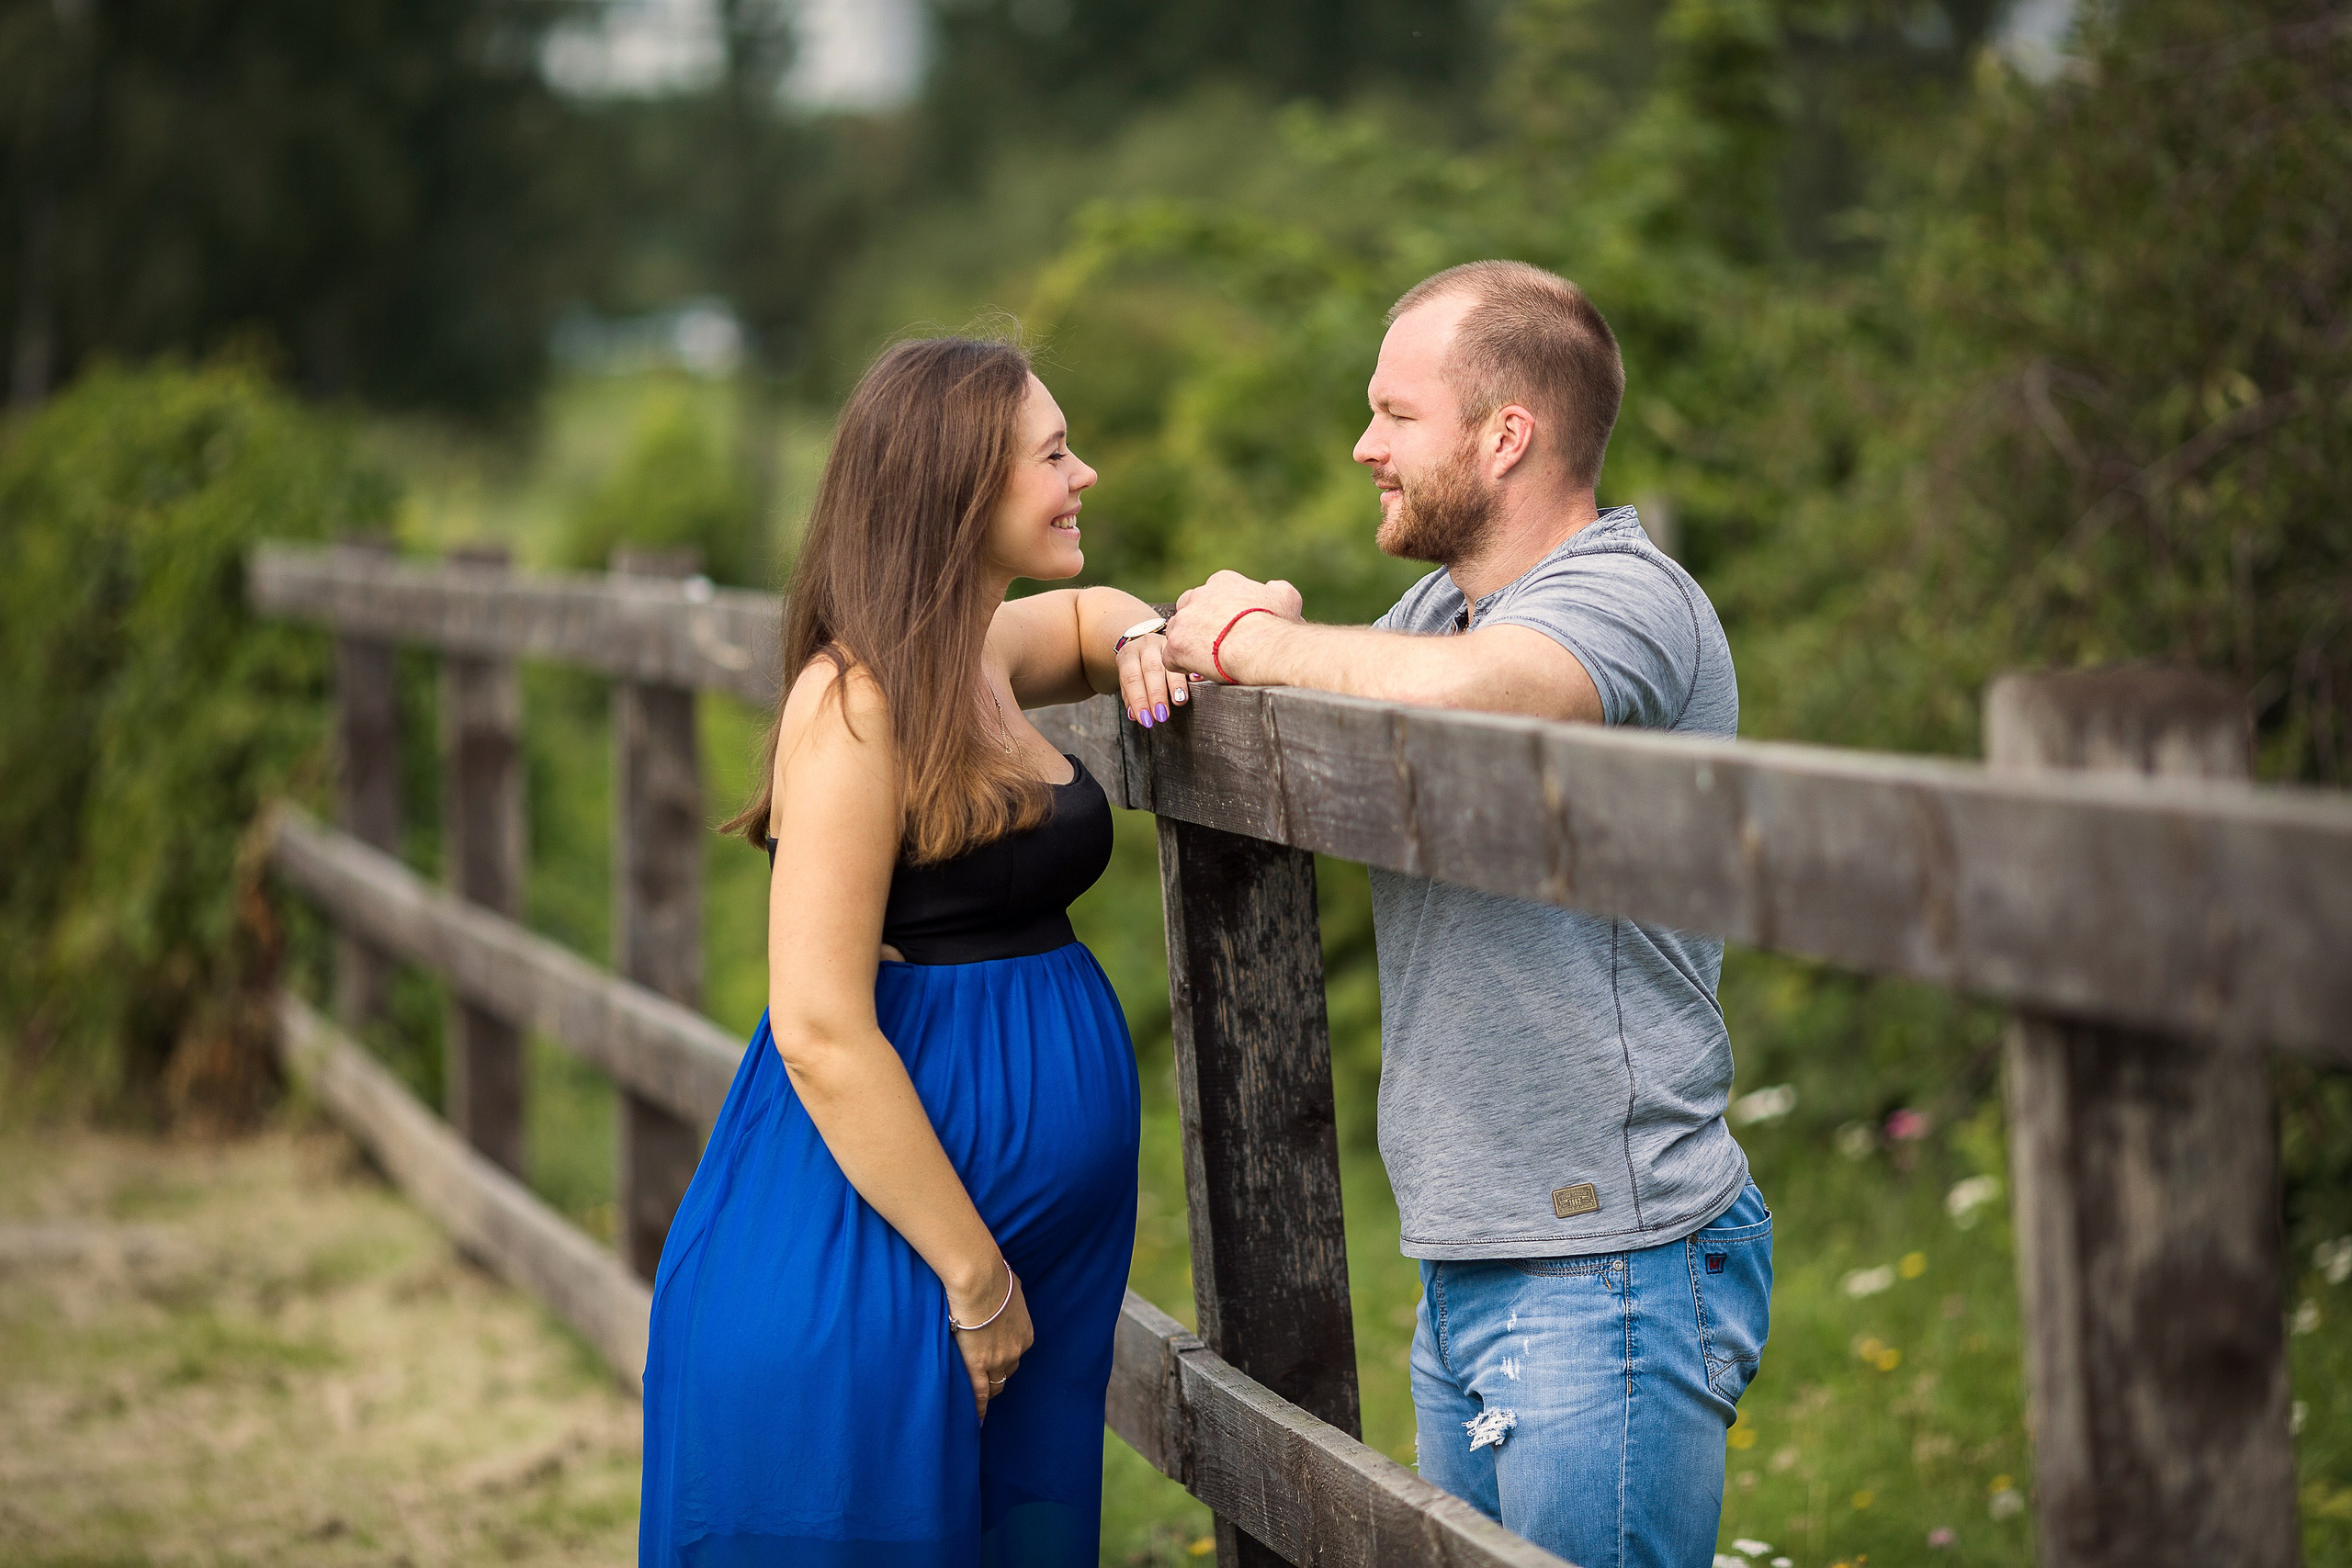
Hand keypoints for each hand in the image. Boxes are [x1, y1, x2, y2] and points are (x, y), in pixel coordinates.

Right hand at [949, 1262, 1033, 1422]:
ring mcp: (998, 1361)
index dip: (1005, 1357)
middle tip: (987, 1379)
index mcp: (1025, 1334)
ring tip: (979, 1400)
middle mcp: (1016, 1350)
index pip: (1016, 1353)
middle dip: (998, 1375)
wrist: (980, 1281)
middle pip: (1008, 1371)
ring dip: (988, 1391)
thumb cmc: (994, 1277)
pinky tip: (976, 1417)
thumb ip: (1010, 1297)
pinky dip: (978, 1406)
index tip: (996, 1359)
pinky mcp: (978, 1366)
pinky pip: (979, 1392)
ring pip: (995, 1384)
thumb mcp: (1012, 1286)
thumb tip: (1007, 1290)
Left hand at [1114, 631, 1187, 728]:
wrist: (1145, 643)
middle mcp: (1146, 646)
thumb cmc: (1137, 666)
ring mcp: (1165, 644)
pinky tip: (1195, 679)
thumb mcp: (1129, 679)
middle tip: (1162, 714)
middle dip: (1157, 695)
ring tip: (1179, 701)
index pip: (1131, 679)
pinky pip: (1188, 657)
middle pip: (1151, 670)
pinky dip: (1192, 669)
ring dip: (1176, 685)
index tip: (1146, 718)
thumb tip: (1134, 715)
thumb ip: (1130, 697)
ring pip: (1170, 664)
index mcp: (1129, 655)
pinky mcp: (1181, 645)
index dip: (1139, 700)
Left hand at [1166, 571, 1303, 683]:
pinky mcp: (1176, 644)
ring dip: (1189, 644)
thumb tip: (1272, 588)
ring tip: (1206, 660)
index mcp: (1223, 582)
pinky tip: (1196, 671)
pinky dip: (1181, 665)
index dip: (1218, 612)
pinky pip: (1170, 656)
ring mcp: (1184, 620)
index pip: (1211, 593)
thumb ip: (1275, 589)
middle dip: (1197, 624)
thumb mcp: (1286, 597)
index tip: (1227, 626)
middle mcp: (1199, 595)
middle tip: (1213, 643)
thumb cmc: (1275, 623)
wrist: (1261, 646)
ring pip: (1178, 631)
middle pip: (1189, 607)